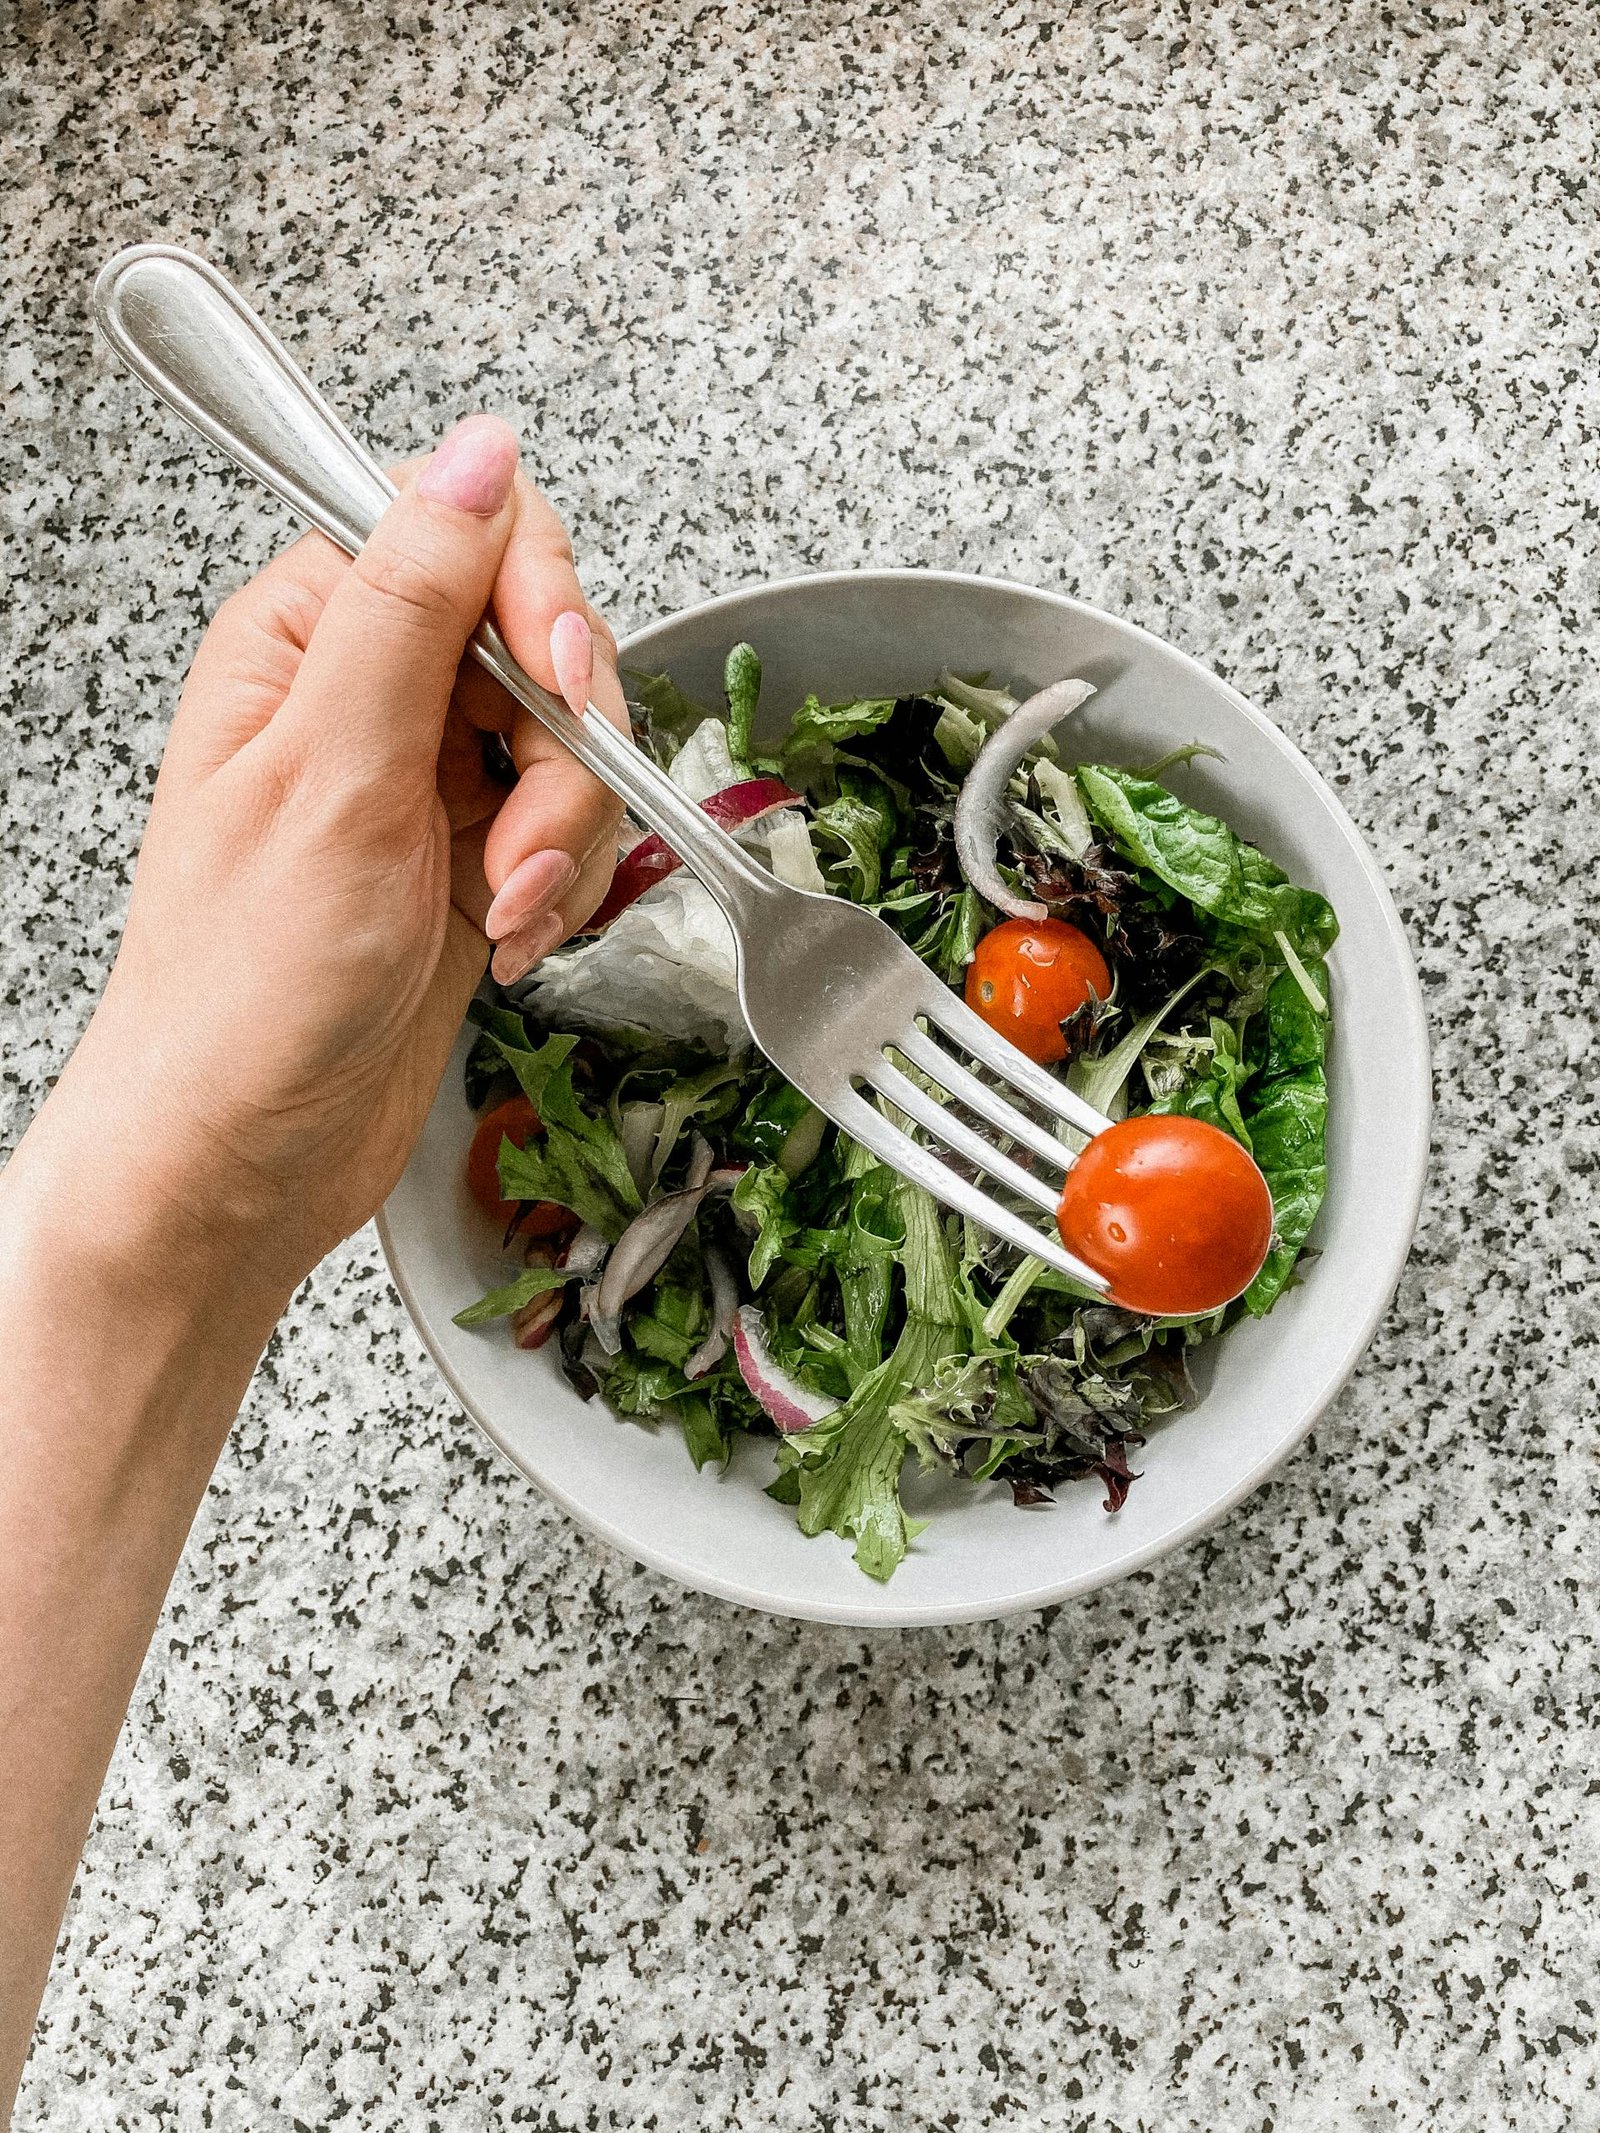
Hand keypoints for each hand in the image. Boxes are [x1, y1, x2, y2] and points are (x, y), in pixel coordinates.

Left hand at [48, 416, 626, 1292]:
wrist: (244, 1155)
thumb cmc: (242, 990)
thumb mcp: (333, 775)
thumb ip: (411, 602)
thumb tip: (477, 454)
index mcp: (305, 637)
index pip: (464, 526)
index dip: (537, 595)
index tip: (556, 684)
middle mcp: (367, 693)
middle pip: (544, 641)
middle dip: (563, 755)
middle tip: (517, 841)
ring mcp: (423, 776)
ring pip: (575, 745)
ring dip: (568, 837)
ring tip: (507, 910)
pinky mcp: (469, 852)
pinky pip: (573, 826)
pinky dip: (566, 886)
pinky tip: (510, 939)